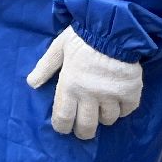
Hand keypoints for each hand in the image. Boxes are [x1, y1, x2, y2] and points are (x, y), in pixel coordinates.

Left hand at [26, 26, 141, 139]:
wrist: (113, 28)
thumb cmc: (82, 37)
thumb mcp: (58, 48)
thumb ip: (45, 67)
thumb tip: (31, 83)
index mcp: (70, 85)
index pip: (63, 117)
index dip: (62, 127)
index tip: (63, 128)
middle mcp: (90, 94)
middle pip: (87, 126)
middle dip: (83, 132)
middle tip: (83, 131)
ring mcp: (111, 95)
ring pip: (108, 120)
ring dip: (103, 117)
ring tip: (101, 110)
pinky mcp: (130, 93)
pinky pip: (126, 111)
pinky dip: (122, 109)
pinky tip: (118, 102)